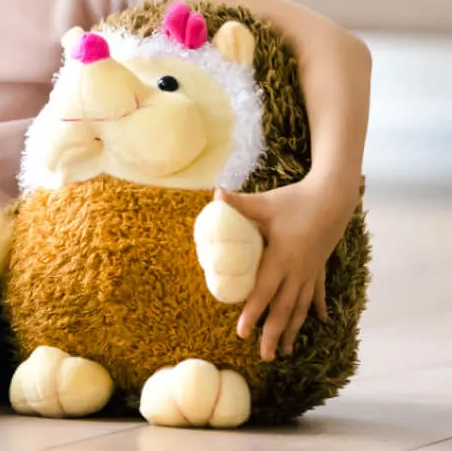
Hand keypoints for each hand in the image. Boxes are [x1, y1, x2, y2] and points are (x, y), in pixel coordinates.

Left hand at [216, 173, 355, 360]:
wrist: (334, 197)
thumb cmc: (296, 200)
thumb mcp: (265, 202)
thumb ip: (239, 203)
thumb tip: (215, 193)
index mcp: (281, 258)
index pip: (264, 291)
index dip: (253, 313)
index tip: (242, 333)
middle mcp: (298, 270)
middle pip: (284, 309)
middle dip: (273, 333)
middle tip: (264, 356)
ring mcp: (311, 270)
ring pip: (301, 307)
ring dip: (293, 329)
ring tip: (286, 352)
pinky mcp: (320, 266)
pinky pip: (318, 292)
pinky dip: (317, 308)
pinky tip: (321, 322)